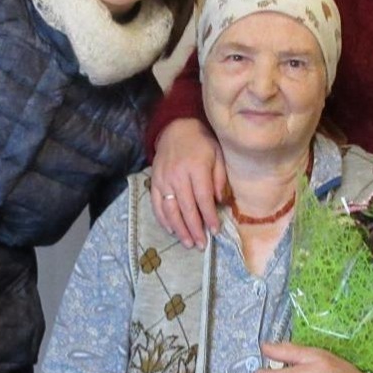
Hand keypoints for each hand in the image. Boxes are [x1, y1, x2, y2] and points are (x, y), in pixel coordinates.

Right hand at [150, 119, 225, 248]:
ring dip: (179, 229)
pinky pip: (156, 204)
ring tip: (188, 243)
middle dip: (195, 229)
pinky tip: (172, 230)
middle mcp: (177, 175)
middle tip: (202, 245)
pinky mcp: (153, 181)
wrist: (176, 128)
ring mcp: (163, 179)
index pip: (203, 198)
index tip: (216, 231)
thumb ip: (219, 178)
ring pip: (170, 210)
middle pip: (186, 208)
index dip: (209, 217)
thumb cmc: (202, 143)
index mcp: (196, 168)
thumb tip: (219, 201)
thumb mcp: (218, 154)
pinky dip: (163, 219)